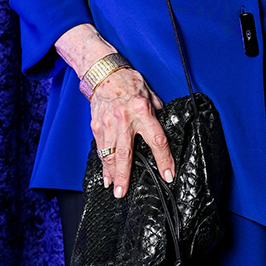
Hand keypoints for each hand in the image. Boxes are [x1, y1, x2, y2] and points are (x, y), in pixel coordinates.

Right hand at [89, 68, 173, 198]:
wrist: (105, 73)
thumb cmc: (130, 83)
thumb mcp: (151, 95)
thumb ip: (157, 113)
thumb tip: (166, 127)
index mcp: (142, 112)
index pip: (157, 140)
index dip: (164, 159)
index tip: (168, 174)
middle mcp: (124, 120)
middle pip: (124, 153)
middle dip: (124, 175)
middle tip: (123, 192)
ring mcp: (108, 124)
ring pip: (108, 154)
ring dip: (111, 173)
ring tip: (115, 188)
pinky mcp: (97, 126)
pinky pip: (100, 148)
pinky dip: (103, 164)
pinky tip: (106, 176)